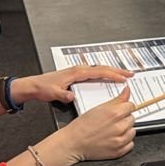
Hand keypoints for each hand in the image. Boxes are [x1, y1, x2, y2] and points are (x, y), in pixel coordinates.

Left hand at [12, 65, 132, 106]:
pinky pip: (94, 72)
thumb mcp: (54, 93)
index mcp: (77, 72)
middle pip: (103, 68)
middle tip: (130, 74)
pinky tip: (107, 78)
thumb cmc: (44, 87)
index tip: (123, 78)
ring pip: (99, 69)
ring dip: (112, 71)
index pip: (99, 72)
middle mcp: (79, 69)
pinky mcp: (76, 74)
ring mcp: (78, 71)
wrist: (34, 85)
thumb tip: (72, 97)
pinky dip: (104, 73)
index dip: (113, 75)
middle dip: (117, 70)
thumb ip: (64, 95)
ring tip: (122, 75)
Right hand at [61, 87, 136, 162]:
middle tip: (112, 121)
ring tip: (112, 130)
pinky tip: (114, 139)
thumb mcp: (98, 108)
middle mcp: (119, 127)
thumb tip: (127, 91)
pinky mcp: (119, 151)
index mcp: (114, 114)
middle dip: (124, 118)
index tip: (120, 109)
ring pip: (132, 131)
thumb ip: (117, 100)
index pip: (131, 106)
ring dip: (125, 130)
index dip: (124, 107)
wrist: (73, 143)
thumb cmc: (82, 126)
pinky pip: (130, 144)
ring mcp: (120, 140)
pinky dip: (124, 141)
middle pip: (132, 118)